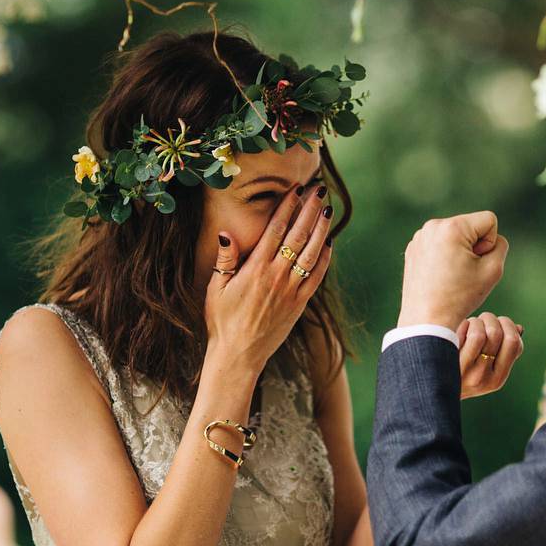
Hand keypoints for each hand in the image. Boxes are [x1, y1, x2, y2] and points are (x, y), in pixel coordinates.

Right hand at [204, 186, 332, 377]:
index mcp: (255, 269)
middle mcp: (277, 276)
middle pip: (299, 236)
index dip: (288, 206)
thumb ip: (225, 259)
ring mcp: (291, 290)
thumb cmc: (222, 321)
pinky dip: (325, 259)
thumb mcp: (215, 288)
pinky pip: (317, 277)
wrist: (238, 355)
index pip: (276, 229)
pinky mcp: (300, 305)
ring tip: (327, 209)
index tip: (296, 189)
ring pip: (312, 253)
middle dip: (310, 210)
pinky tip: (329, 244)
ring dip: (322, 229)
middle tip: (319, 189)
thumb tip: (226, 233)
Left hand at [396, 211, 508, 329]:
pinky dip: (444, 256)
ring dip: (460, 250)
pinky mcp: (413, 248)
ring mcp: (420, 237)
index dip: (490, 244)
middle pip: (471, 226)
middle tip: (463, 272)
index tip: (476, 264)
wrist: (426, 320)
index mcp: (452, 227)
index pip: (489, 221)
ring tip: (451, 275)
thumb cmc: (461, 297)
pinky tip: (440, 276)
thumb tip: (491, 237)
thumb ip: (500, 245)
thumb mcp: (493, 270)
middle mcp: (432, 226)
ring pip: (455, 235)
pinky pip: (440, 244)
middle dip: (474, 246)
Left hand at [456, 312, 522, 398]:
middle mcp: (483, 378)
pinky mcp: (449, 362)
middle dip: (491, 319)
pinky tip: (457, 329)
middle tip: (482, 320)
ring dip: (475, 322)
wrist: (432, 391)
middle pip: (497, 334)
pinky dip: (463, 325)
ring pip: (480, 333)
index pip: (515, 343)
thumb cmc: (460, 374)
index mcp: (497, 379)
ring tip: (469, 325)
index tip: (499, 322)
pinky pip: (461, 334)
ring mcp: (465, 371)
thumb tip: (518, 328)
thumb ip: (501, 352)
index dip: (509, 325)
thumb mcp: (484, 370)